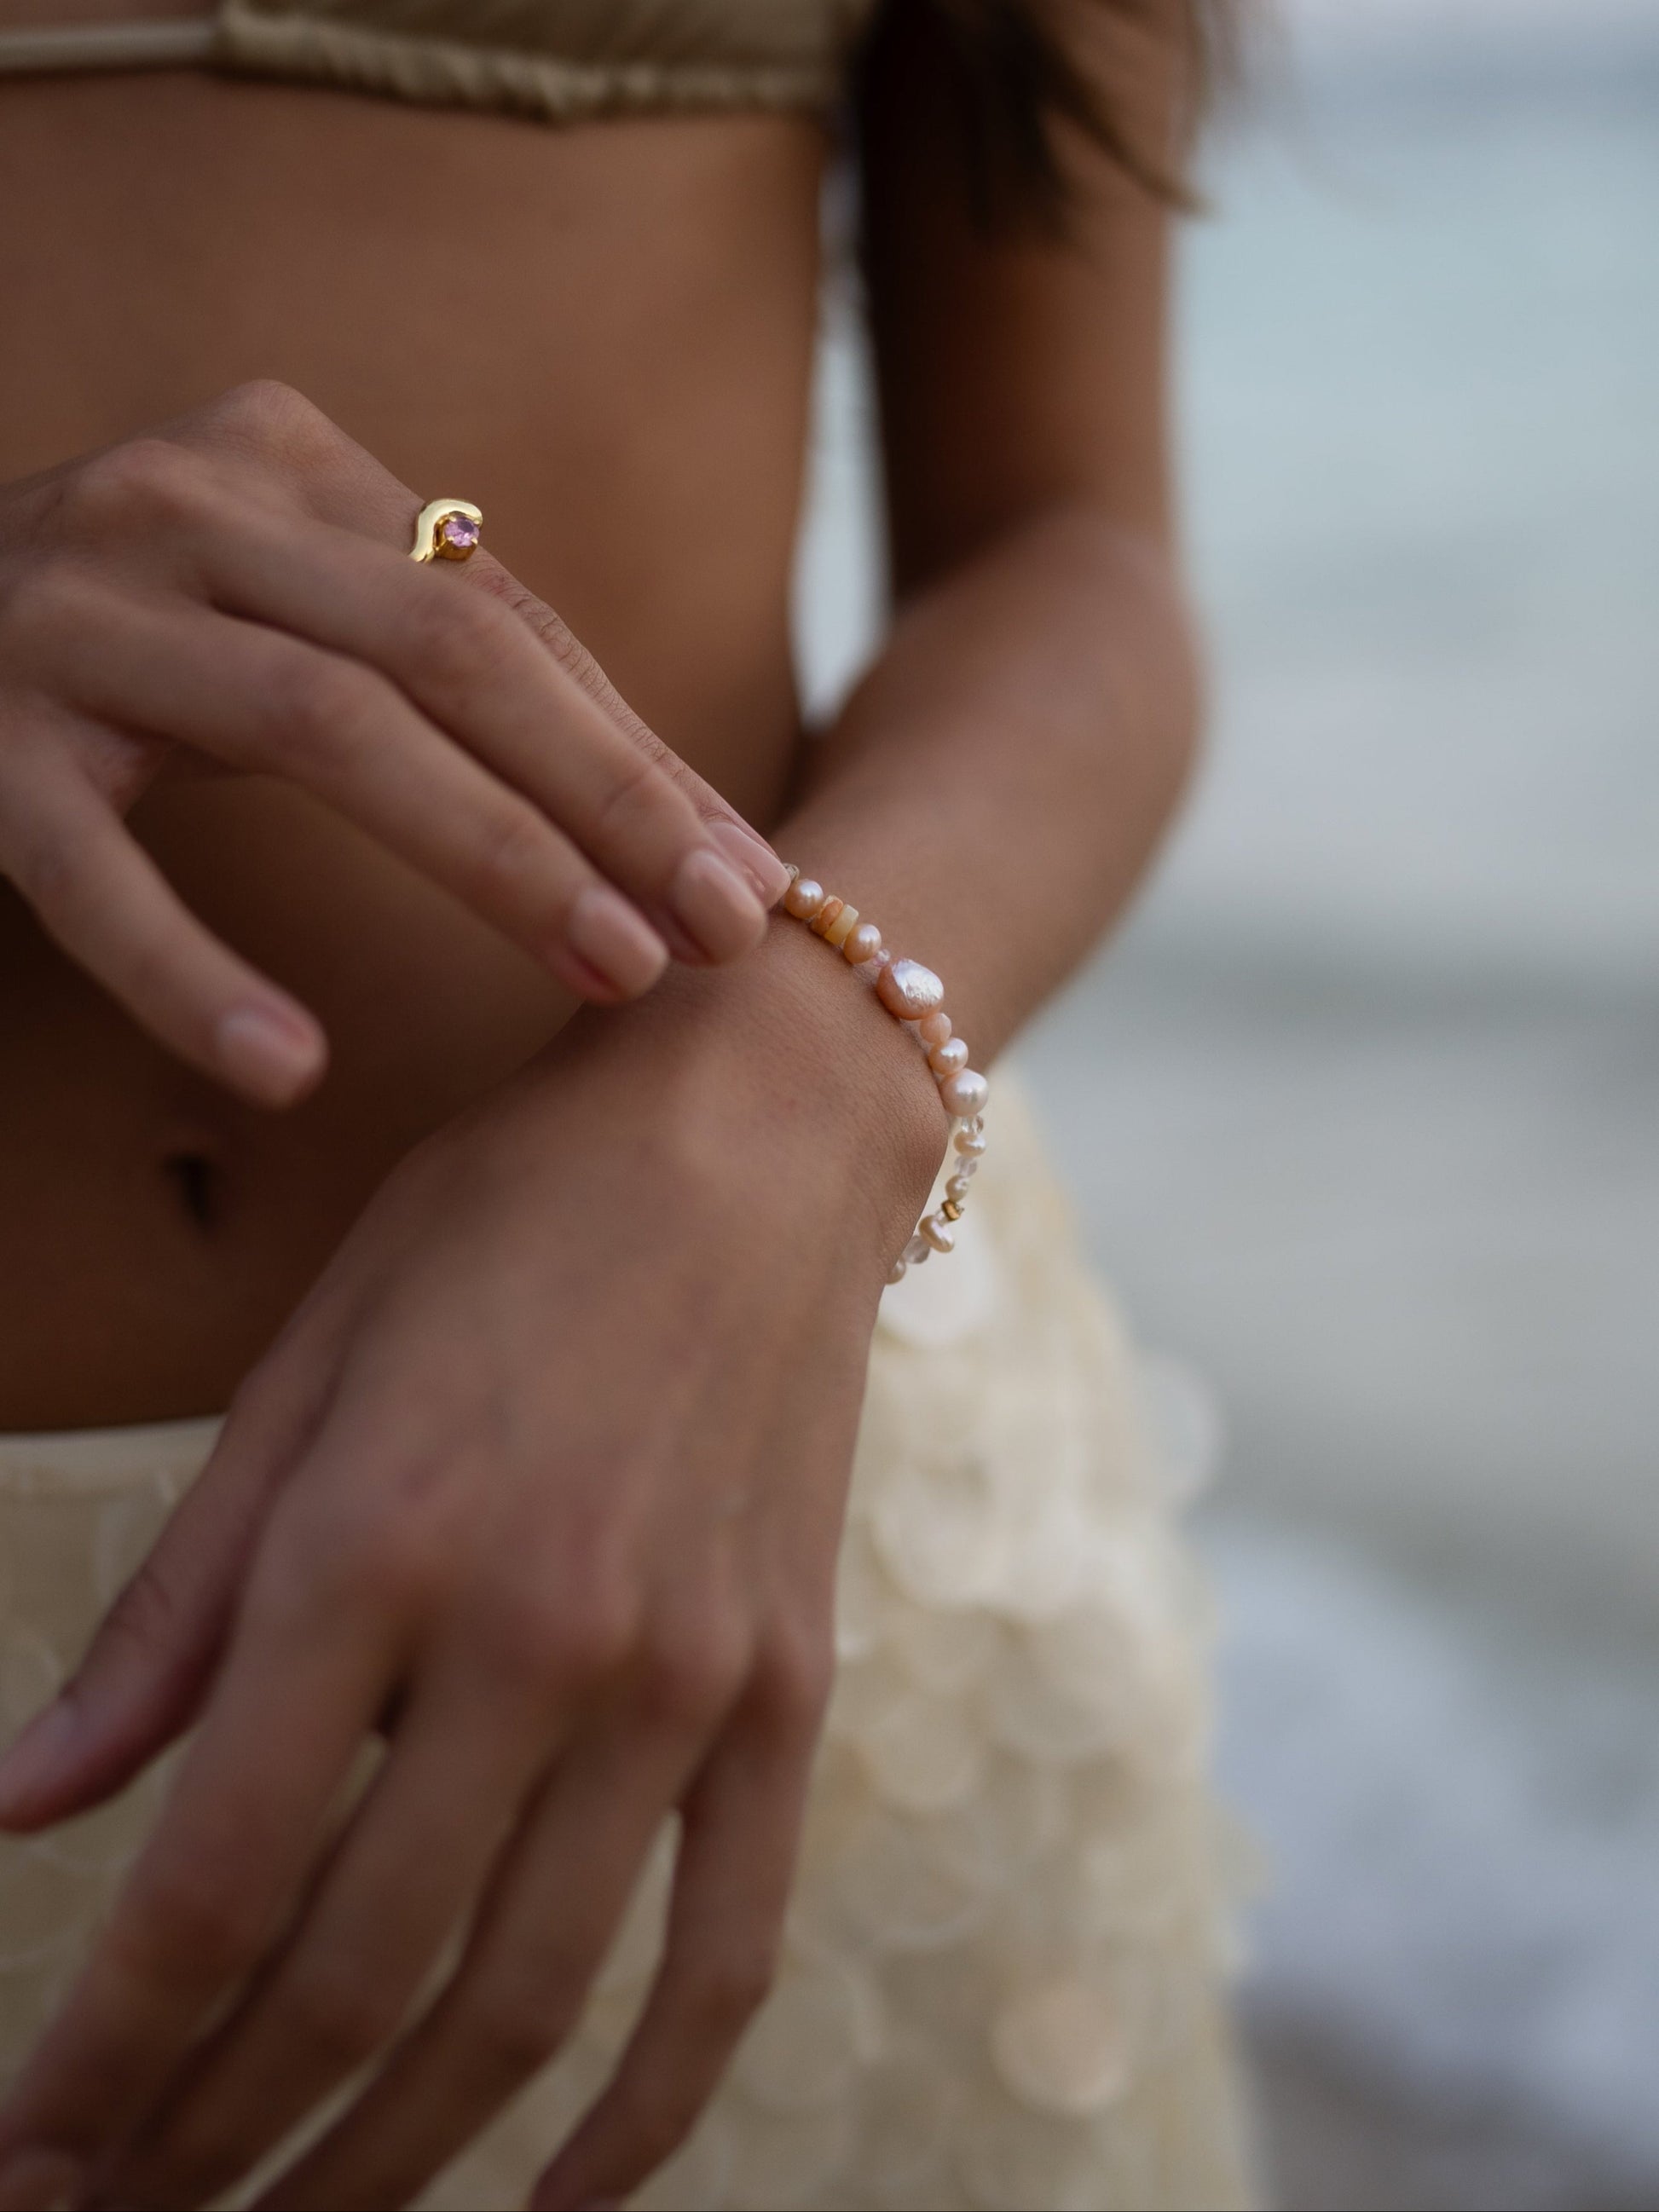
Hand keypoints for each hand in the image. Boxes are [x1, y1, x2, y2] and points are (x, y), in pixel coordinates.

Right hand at [0, 379, 788, 1105]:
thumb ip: (444, 663)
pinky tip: (292, 1071)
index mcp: (281, 463)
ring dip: (489, 858)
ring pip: (319, 727)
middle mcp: (182, 506)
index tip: (749, 878)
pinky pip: (94, 872)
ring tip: (610, 977)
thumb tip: (673, 811)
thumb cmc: (129, 640)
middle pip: (449, 650)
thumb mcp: (287, 605)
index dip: (637, 753)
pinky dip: (193, 972)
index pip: (503, 618)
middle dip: (606, 797)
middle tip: (721, 932)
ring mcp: (69, 616)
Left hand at [0, 926, 942, 2211]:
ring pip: (525, 2003)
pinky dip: (644, 2109)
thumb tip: (26, 1808)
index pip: (213, 1884)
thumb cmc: (502, 1222)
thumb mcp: (307, 1368)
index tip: (28, 2163)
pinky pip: (726, 1952)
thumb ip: (176, 1608)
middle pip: (355, 1979)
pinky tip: (555, 2199)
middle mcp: (538, 1639)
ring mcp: (684, 1679)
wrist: (753, 1135)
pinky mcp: (787, 1691)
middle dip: (210, 2140)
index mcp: (380, 1545)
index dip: (103, 2057)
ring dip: (388, 2162)